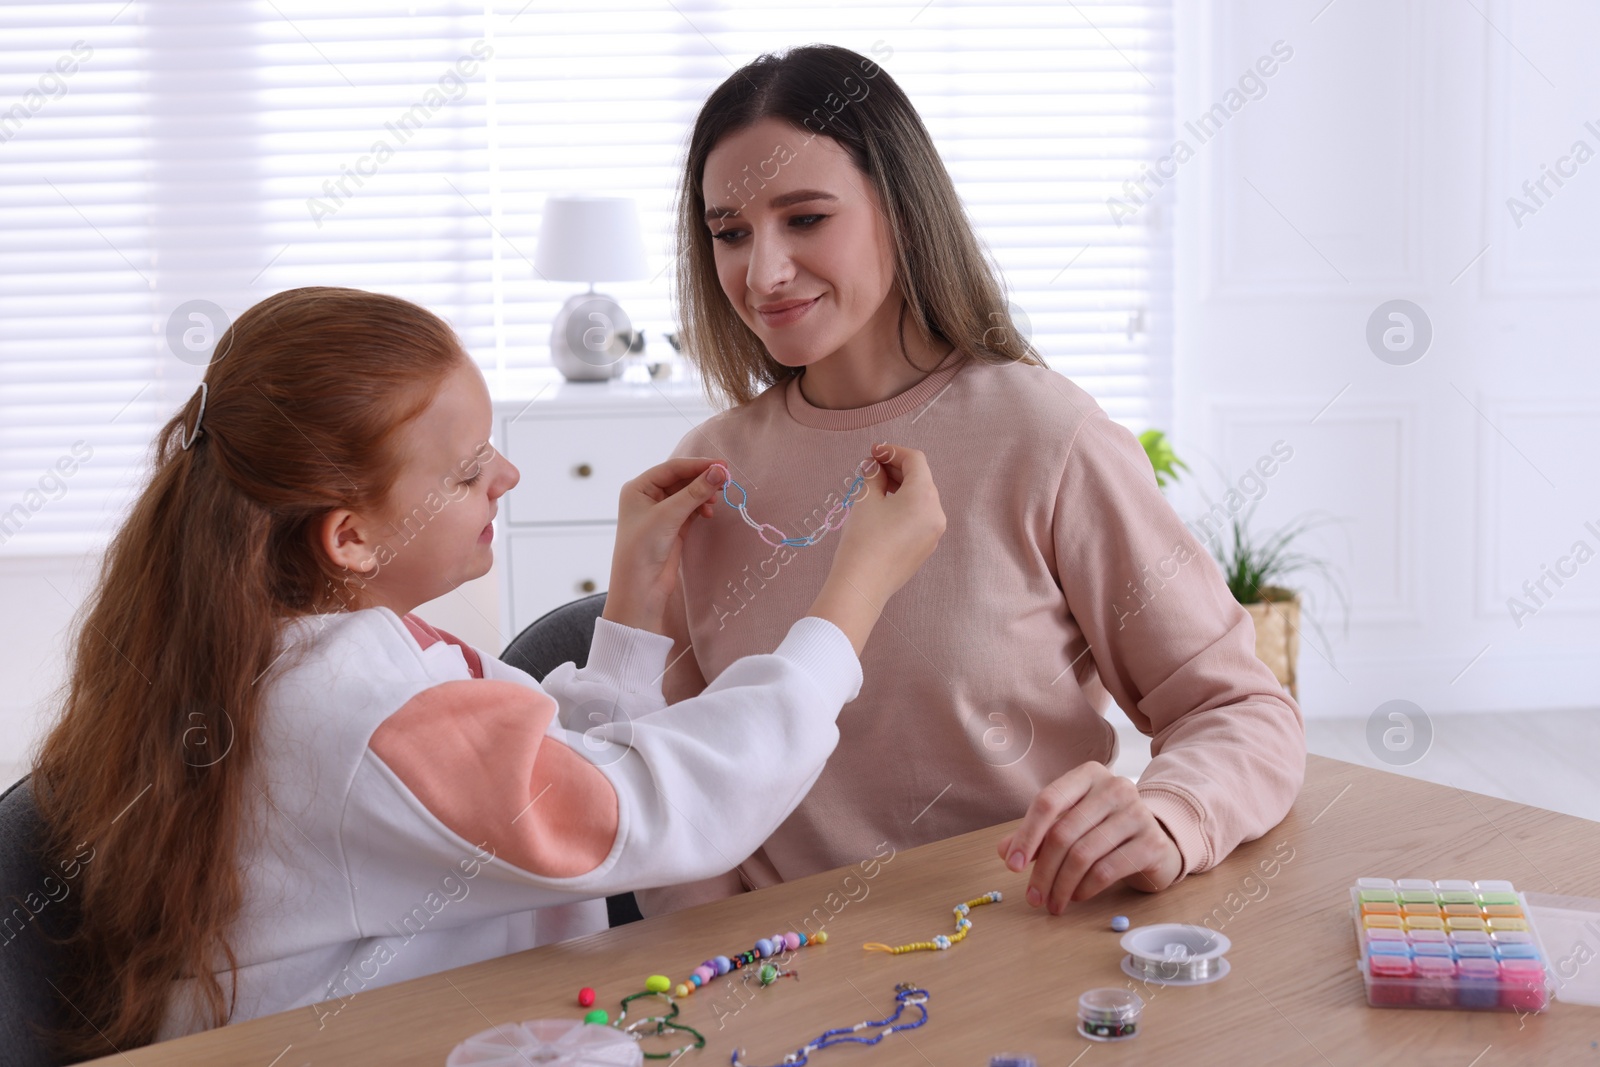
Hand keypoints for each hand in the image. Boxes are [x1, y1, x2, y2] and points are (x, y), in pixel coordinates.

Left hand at [601, 457, 724, 634]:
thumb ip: (695, 492)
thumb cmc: (643, 548)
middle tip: (726, 480)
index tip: (723, 466)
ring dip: (703, 494)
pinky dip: (701, 508)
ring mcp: (660, 512)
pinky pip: (691, 509)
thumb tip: (720, 472)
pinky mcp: (672, 527)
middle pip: (681, 479)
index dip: (697, 465)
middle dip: (702, 479)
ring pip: (688, 494)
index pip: (672, 468)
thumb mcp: (669, 515)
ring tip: (716, 500)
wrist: (640, 589)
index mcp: (638, 488)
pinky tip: (709, 513)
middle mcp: (647, 497)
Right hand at [828, 443, 945, 603]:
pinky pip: (920, 517)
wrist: (862, 585)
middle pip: (921, 478)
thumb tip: (875, 466)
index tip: (873, 452)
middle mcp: (937, 513)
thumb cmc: (863, 539)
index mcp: (925, 496)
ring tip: (875, 487)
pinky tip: (884, 509)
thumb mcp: (866, 500)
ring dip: (901, 487)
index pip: (915, 460)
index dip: (893, 451)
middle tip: (871, 467)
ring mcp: (934, 532)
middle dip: (896, 469)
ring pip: (921, 498)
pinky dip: (905, 506)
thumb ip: (873, 476)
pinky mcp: (926, 547)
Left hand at [997, 762, 1182, 913]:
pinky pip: (1107, 870)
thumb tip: (1005, 851)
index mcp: (1089, 774)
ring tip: (1053, 903)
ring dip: (1062, 885)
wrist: (1157, 842)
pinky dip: (1085, 888)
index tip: (1012, 866)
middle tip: (1033, 897)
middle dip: (1043, 871)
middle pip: (1063, 832)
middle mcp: (1115, 787)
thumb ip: (1038, 834)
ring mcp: (1138, 813)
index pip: (1048, 801)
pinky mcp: (1152, 843)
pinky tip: (1077, 896)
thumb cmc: (1105, 830)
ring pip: (1083, 854)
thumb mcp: (1070, 824)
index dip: (1026, 835)